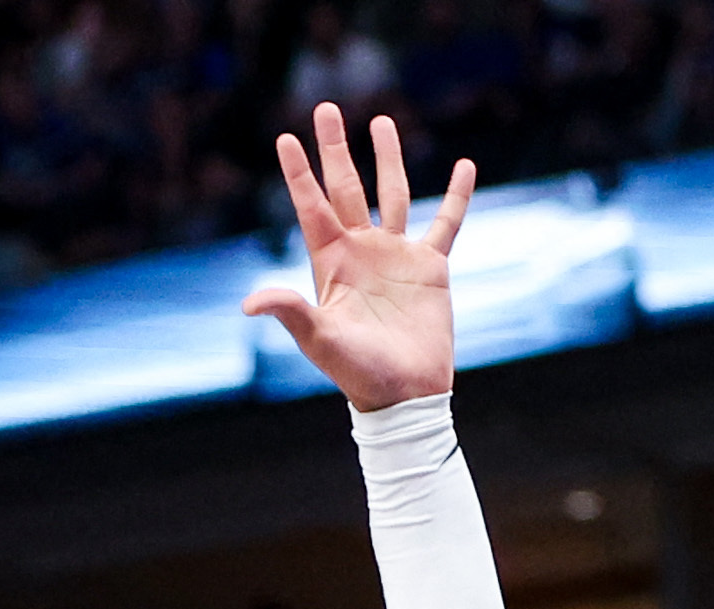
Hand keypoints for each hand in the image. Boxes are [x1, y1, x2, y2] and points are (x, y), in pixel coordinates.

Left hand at [241, 106, 473, 410]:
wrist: (403, 395)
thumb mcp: (319, 341)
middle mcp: (362, 252)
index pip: (311, 207)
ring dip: (387, 159)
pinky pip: (446, 223)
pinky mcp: (430, 268)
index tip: (286, 138)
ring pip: (392, 194)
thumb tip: (249, 304)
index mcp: (332, 264)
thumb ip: (289, 312)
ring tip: (381, 123)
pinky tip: (465, 166)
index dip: (299, 173)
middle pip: (346, 188)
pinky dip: (457, 196)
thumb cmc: (358, 373)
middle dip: (335, 150)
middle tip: (325, 108)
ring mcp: (396, 256)